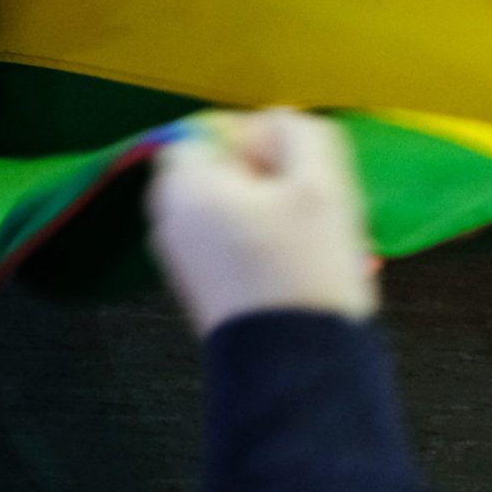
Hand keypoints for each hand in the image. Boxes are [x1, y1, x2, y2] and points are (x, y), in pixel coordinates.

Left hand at [146, 110, 376, 336]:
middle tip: (316, 202)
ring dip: (279, 213)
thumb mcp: (319, 183)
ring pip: (235, 209)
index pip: (208, 129)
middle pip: (222, 170)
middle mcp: (169, 218)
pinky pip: (234, 245)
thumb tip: (276, 122)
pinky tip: (307, 266)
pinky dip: (267, 244)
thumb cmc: (304, 266)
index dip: (256, 137)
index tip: (295, 166)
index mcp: (183, 184)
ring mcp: (182, 258)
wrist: (293, 369)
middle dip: (273, 177)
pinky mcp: (204, 290)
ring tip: (323, 238)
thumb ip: (298, 133)